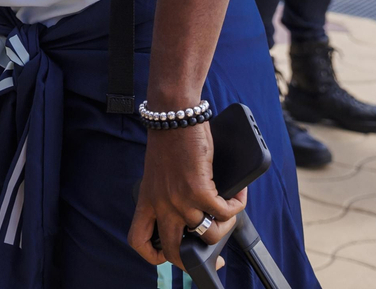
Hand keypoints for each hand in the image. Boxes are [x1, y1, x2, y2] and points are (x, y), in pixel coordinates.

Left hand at [127, 124, 245, 267]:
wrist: (173, 116)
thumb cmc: (169, 140)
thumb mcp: (159, 174)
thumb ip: (167, 195)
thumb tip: (192, 215)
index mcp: (147, 200)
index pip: (138, 240)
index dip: (153, 255)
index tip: (170, 254)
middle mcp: (161, 204)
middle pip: (174, 251)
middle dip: (195, 260)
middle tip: (215, 255)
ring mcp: (179, 200)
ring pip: (207, 235)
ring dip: (224, 227)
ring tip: (228, 212)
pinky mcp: (199, 190)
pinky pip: (224, 213)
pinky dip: (236, 206)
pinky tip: (237, 196)